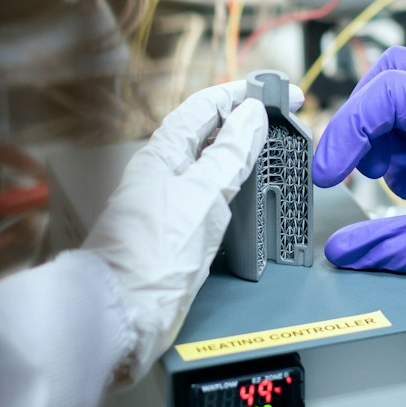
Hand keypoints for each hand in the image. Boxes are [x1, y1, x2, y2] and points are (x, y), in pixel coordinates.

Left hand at [89, 79, 301, 382]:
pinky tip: (245, 196)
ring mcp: (167, 205)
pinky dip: (232, 187)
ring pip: (208, 165)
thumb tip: (251, 116)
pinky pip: (209, 197)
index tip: (275, 92)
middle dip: (243, 120)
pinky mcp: (175, 235)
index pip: (204, 107)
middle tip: (281, 119)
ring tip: (271, 149)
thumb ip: (230, 154)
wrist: (124, 314)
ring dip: (240, 152)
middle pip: (206, 134)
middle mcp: (160, 175)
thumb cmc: (151, 256)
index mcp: (161, 154)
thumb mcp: (203, 195)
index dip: (241, 94)